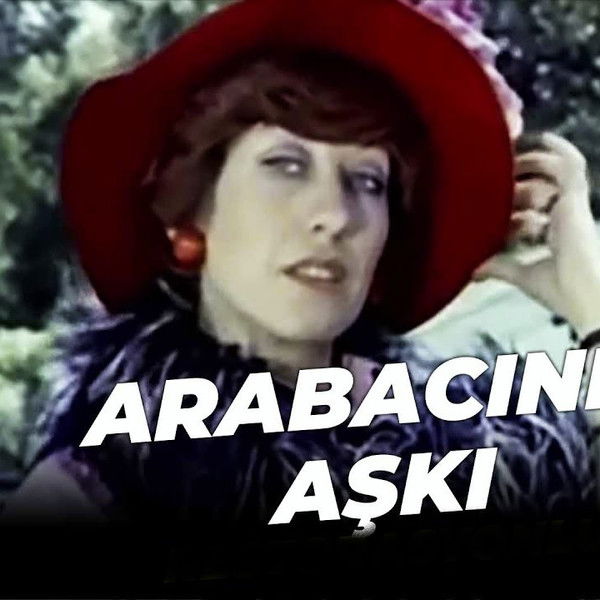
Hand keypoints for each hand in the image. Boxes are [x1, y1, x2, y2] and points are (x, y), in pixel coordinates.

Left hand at [474, 132, 599, 337]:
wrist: (585, 294)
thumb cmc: (560, 289)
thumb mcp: (523, 274)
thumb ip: (501, 266)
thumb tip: (474, 271)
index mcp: (557, 233)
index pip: (536, 208)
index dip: (516, 200)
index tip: (491, 196)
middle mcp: (566, 215)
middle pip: (544, 185)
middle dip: (521, 173)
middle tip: (495, 165)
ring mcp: (573, 205)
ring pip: (557, 170)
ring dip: (533, 160)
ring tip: (509, 150)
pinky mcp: (577, 199)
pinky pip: (569, 165)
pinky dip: (554, 150)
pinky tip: (536, 138)